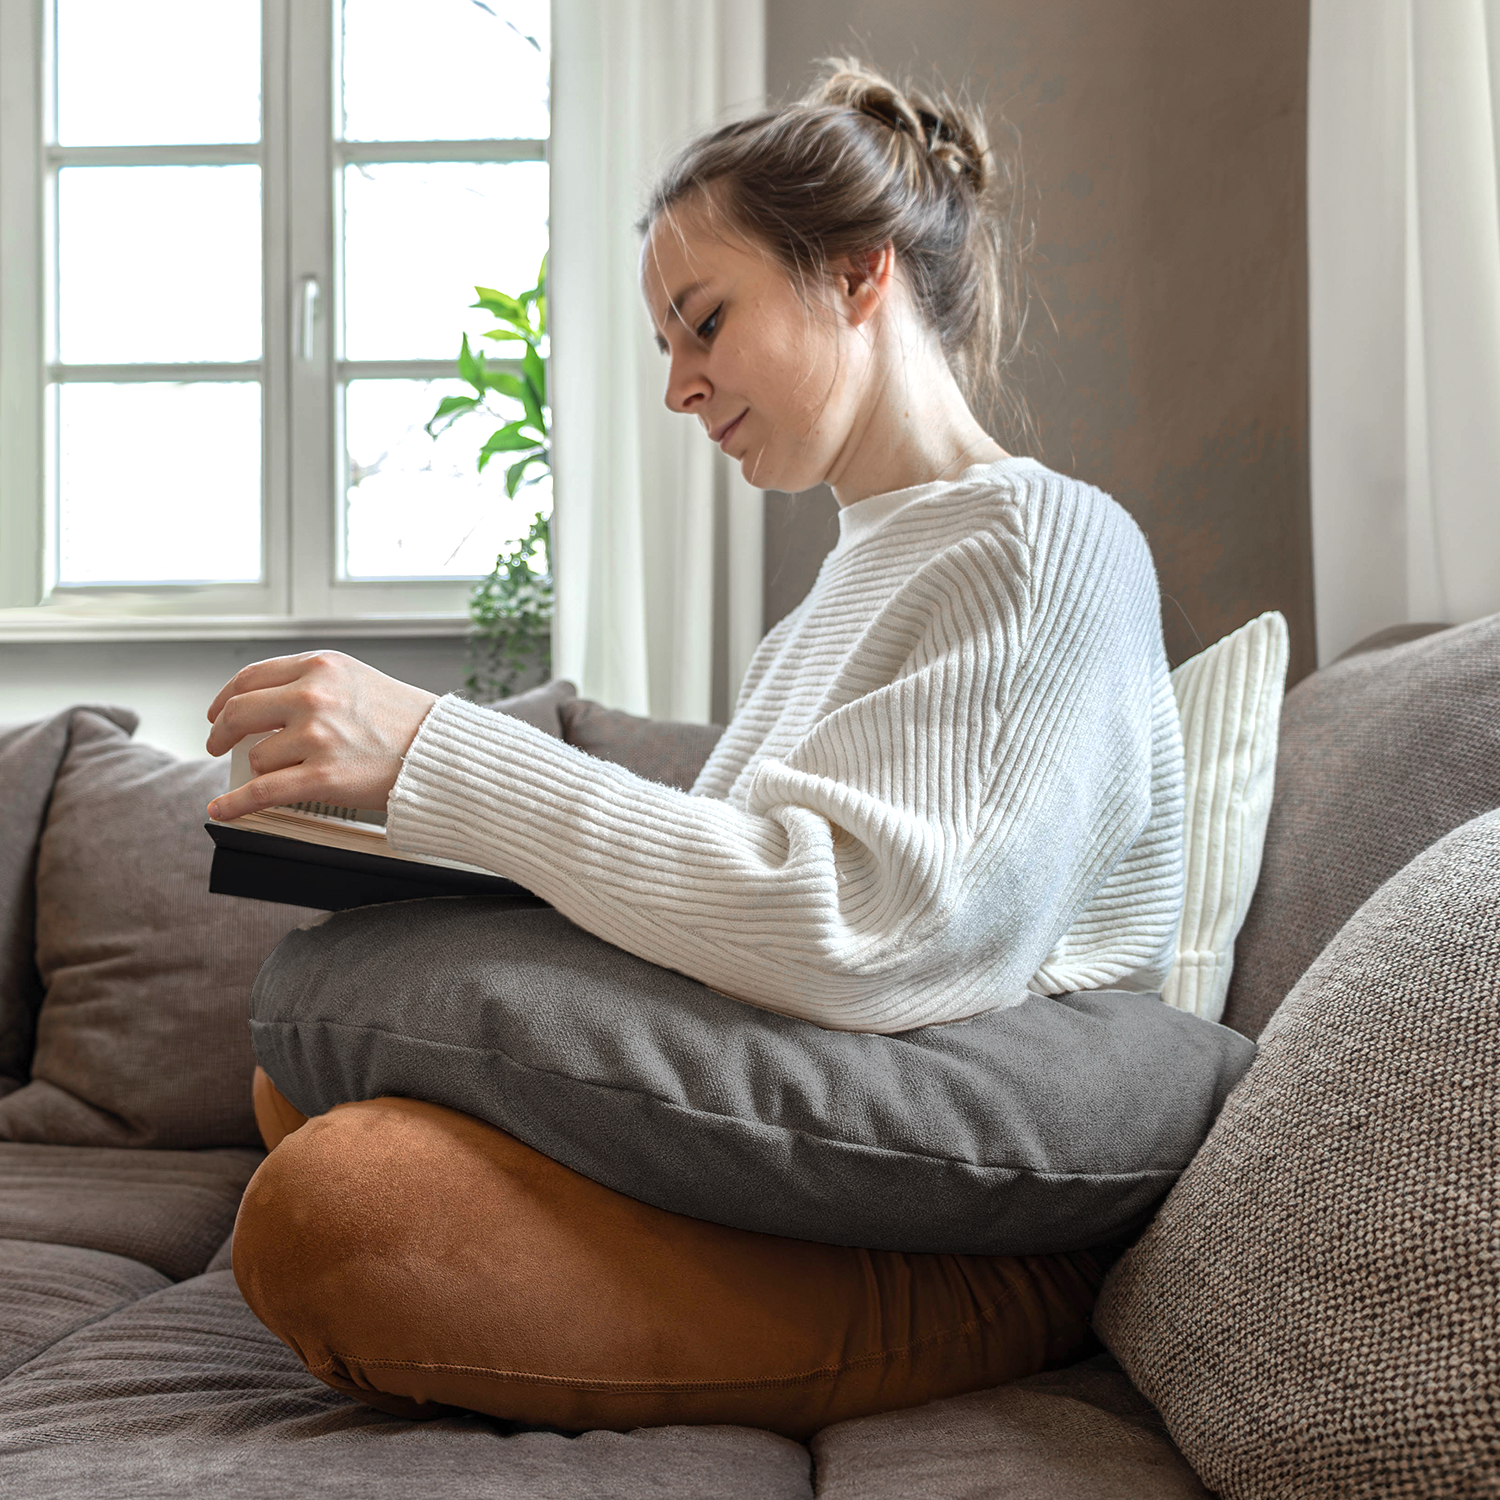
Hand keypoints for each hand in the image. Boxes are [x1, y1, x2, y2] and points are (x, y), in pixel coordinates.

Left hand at [204, 651, 437, 820]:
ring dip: (262, 769)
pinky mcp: (322, 777)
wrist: (441, 751)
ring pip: (257, 757)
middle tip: (217, 746)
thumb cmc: (404, 719)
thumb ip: (308, 684)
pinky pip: (261, 792)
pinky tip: (221, 809)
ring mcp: (317, 737)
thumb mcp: (355, 680)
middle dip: (221, 733)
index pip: (251, 678)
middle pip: (239, 713)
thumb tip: (257, 711)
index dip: (225, 698)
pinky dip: (234, 804)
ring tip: (287, 773)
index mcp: (320, 667)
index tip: (218, 713)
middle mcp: (314, 695)